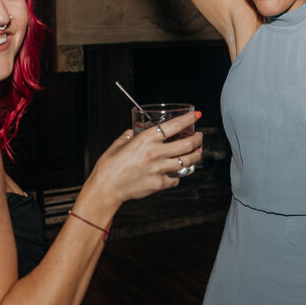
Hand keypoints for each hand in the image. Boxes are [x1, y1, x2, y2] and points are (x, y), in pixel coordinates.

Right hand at [88, 110, 202, 202]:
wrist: (106, 188)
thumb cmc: (109, 166)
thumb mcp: (119, 143)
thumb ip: (129, 135)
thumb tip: (134, 130)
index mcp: (146, 139)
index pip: (174, 125)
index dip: (189, 119)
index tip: (197, 116)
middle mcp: (156, 153)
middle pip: (187, 144)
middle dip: (197, 139)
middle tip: (199, 136)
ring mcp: (160, 169)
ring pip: (187, 161)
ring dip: (195, 156)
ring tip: (197, 152)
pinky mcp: (160, 183)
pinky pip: (176, 178)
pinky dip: (178, 174)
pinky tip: (177, 171)